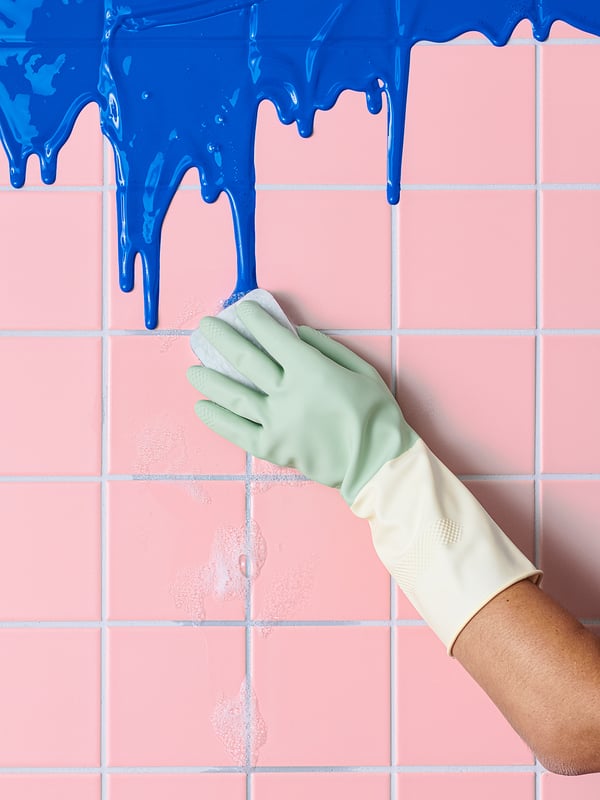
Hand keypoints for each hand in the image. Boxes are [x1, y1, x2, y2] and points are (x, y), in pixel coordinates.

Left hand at [186, 300, 417, 503]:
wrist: (376, 463)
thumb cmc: (375, 414)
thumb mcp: (362, 370)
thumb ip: (328, 348)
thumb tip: (297, 334)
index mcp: (309, 370)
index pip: (273, 338)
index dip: (254, 321)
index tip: (241, 310)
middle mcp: (286, 393)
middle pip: (245, 360)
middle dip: (222, 339)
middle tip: (204, 327)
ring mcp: (275, 422)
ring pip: (234, 396)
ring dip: (210, 380)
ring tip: (192, 370)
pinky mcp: (272, 448)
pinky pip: (237, 432)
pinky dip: (217, 419)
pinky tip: (201, 407)